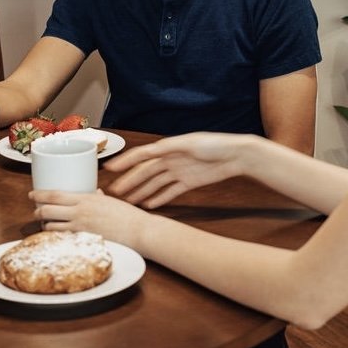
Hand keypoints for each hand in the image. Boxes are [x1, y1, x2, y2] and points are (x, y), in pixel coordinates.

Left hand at [30, 189, 147, 247]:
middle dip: (38, 210)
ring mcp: (80, 228)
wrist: (137, 230)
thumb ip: (98, 198)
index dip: (40, 194)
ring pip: (51, 226)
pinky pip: (62, 238)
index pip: (55, 195)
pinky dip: (55, 236)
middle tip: (36, 209)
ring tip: (45, 223)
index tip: (32, 193)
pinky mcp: (83, 240)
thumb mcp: (110, 201)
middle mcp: (80, 212)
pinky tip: (56, 236)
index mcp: (86, 199)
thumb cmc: (127, 215)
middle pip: (48, 210)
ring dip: (44, 224)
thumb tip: (94, 194)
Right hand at [103, 131, 257, 207]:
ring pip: (155, 183)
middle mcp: (171, 159)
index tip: (110, 169)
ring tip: (128, 202)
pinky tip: (149, 205)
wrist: (236, 155)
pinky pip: (170, 191)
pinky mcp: (188, 182)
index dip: (126, 162)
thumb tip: (151, 150)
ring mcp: (179, 171)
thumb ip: (170, 147)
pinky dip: (159, 198)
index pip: (142, 155)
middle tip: (115, 192)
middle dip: (130, 181)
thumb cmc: (215, 144)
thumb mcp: (190, 143)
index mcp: (169, 147)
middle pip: (146, 172)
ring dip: (142, 191)